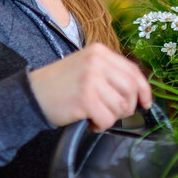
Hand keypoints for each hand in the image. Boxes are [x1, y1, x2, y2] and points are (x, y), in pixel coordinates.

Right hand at [29, 43, 152, 131]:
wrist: (31, 94)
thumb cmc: (60, 85)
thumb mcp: (86, 67)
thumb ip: (110, 73)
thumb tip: (139, 91)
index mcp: (99, 51)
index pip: (133, 71)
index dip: (144, 90)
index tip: (146, 103)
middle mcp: (97, 61)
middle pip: (131, 90)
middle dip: (127, 107)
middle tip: (113, 113)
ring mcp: (91, 79)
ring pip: (121, 106)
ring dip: (111, 117)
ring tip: (96, 116)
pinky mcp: (85, 98)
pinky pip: (107, 119)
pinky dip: (101, 126)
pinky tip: (90, 122)